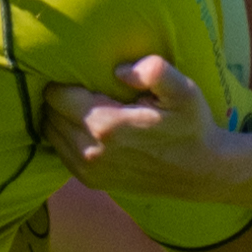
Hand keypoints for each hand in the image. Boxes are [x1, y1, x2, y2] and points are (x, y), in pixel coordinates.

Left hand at [44, 57, 232, 200]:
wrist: (202, 172)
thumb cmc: (192, 127)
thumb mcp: (184, 92)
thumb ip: (155, 72)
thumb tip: (120, 70)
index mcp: (106, 125)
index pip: (56, 96)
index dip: (64, 81)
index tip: (82, 76)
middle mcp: (90, 150)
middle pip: (49, 115)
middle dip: (60, 99)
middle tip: (82, 89)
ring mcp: (89, 170)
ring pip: (51, 134)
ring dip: (60, 119)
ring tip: (82, 107)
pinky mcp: (92, 181)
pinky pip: (61, 153)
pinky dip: (66, 138)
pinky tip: (86, 128)